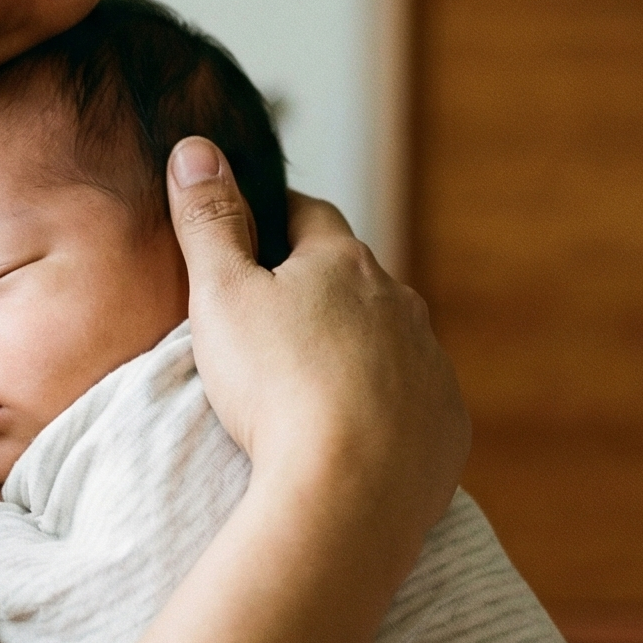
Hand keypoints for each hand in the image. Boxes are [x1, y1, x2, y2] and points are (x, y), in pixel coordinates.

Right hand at [165, 138, 467, 549]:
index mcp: (344, 262)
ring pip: (387, 339)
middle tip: (269, 315)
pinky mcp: (446, 425)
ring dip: (354, 347)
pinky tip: (350, 433)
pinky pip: (412, 401)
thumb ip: (208, 219)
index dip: (273, 216)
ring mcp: (430, 365)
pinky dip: (383, 405)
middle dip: (316, 286)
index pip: (307, 214)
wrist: (347, 495)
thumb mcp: (220, 293)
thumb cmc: (276, 388)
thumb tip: (196, 147)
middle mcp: (400, 303)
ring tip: (307, 381)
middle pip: (353, 278)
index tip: (246, 231)